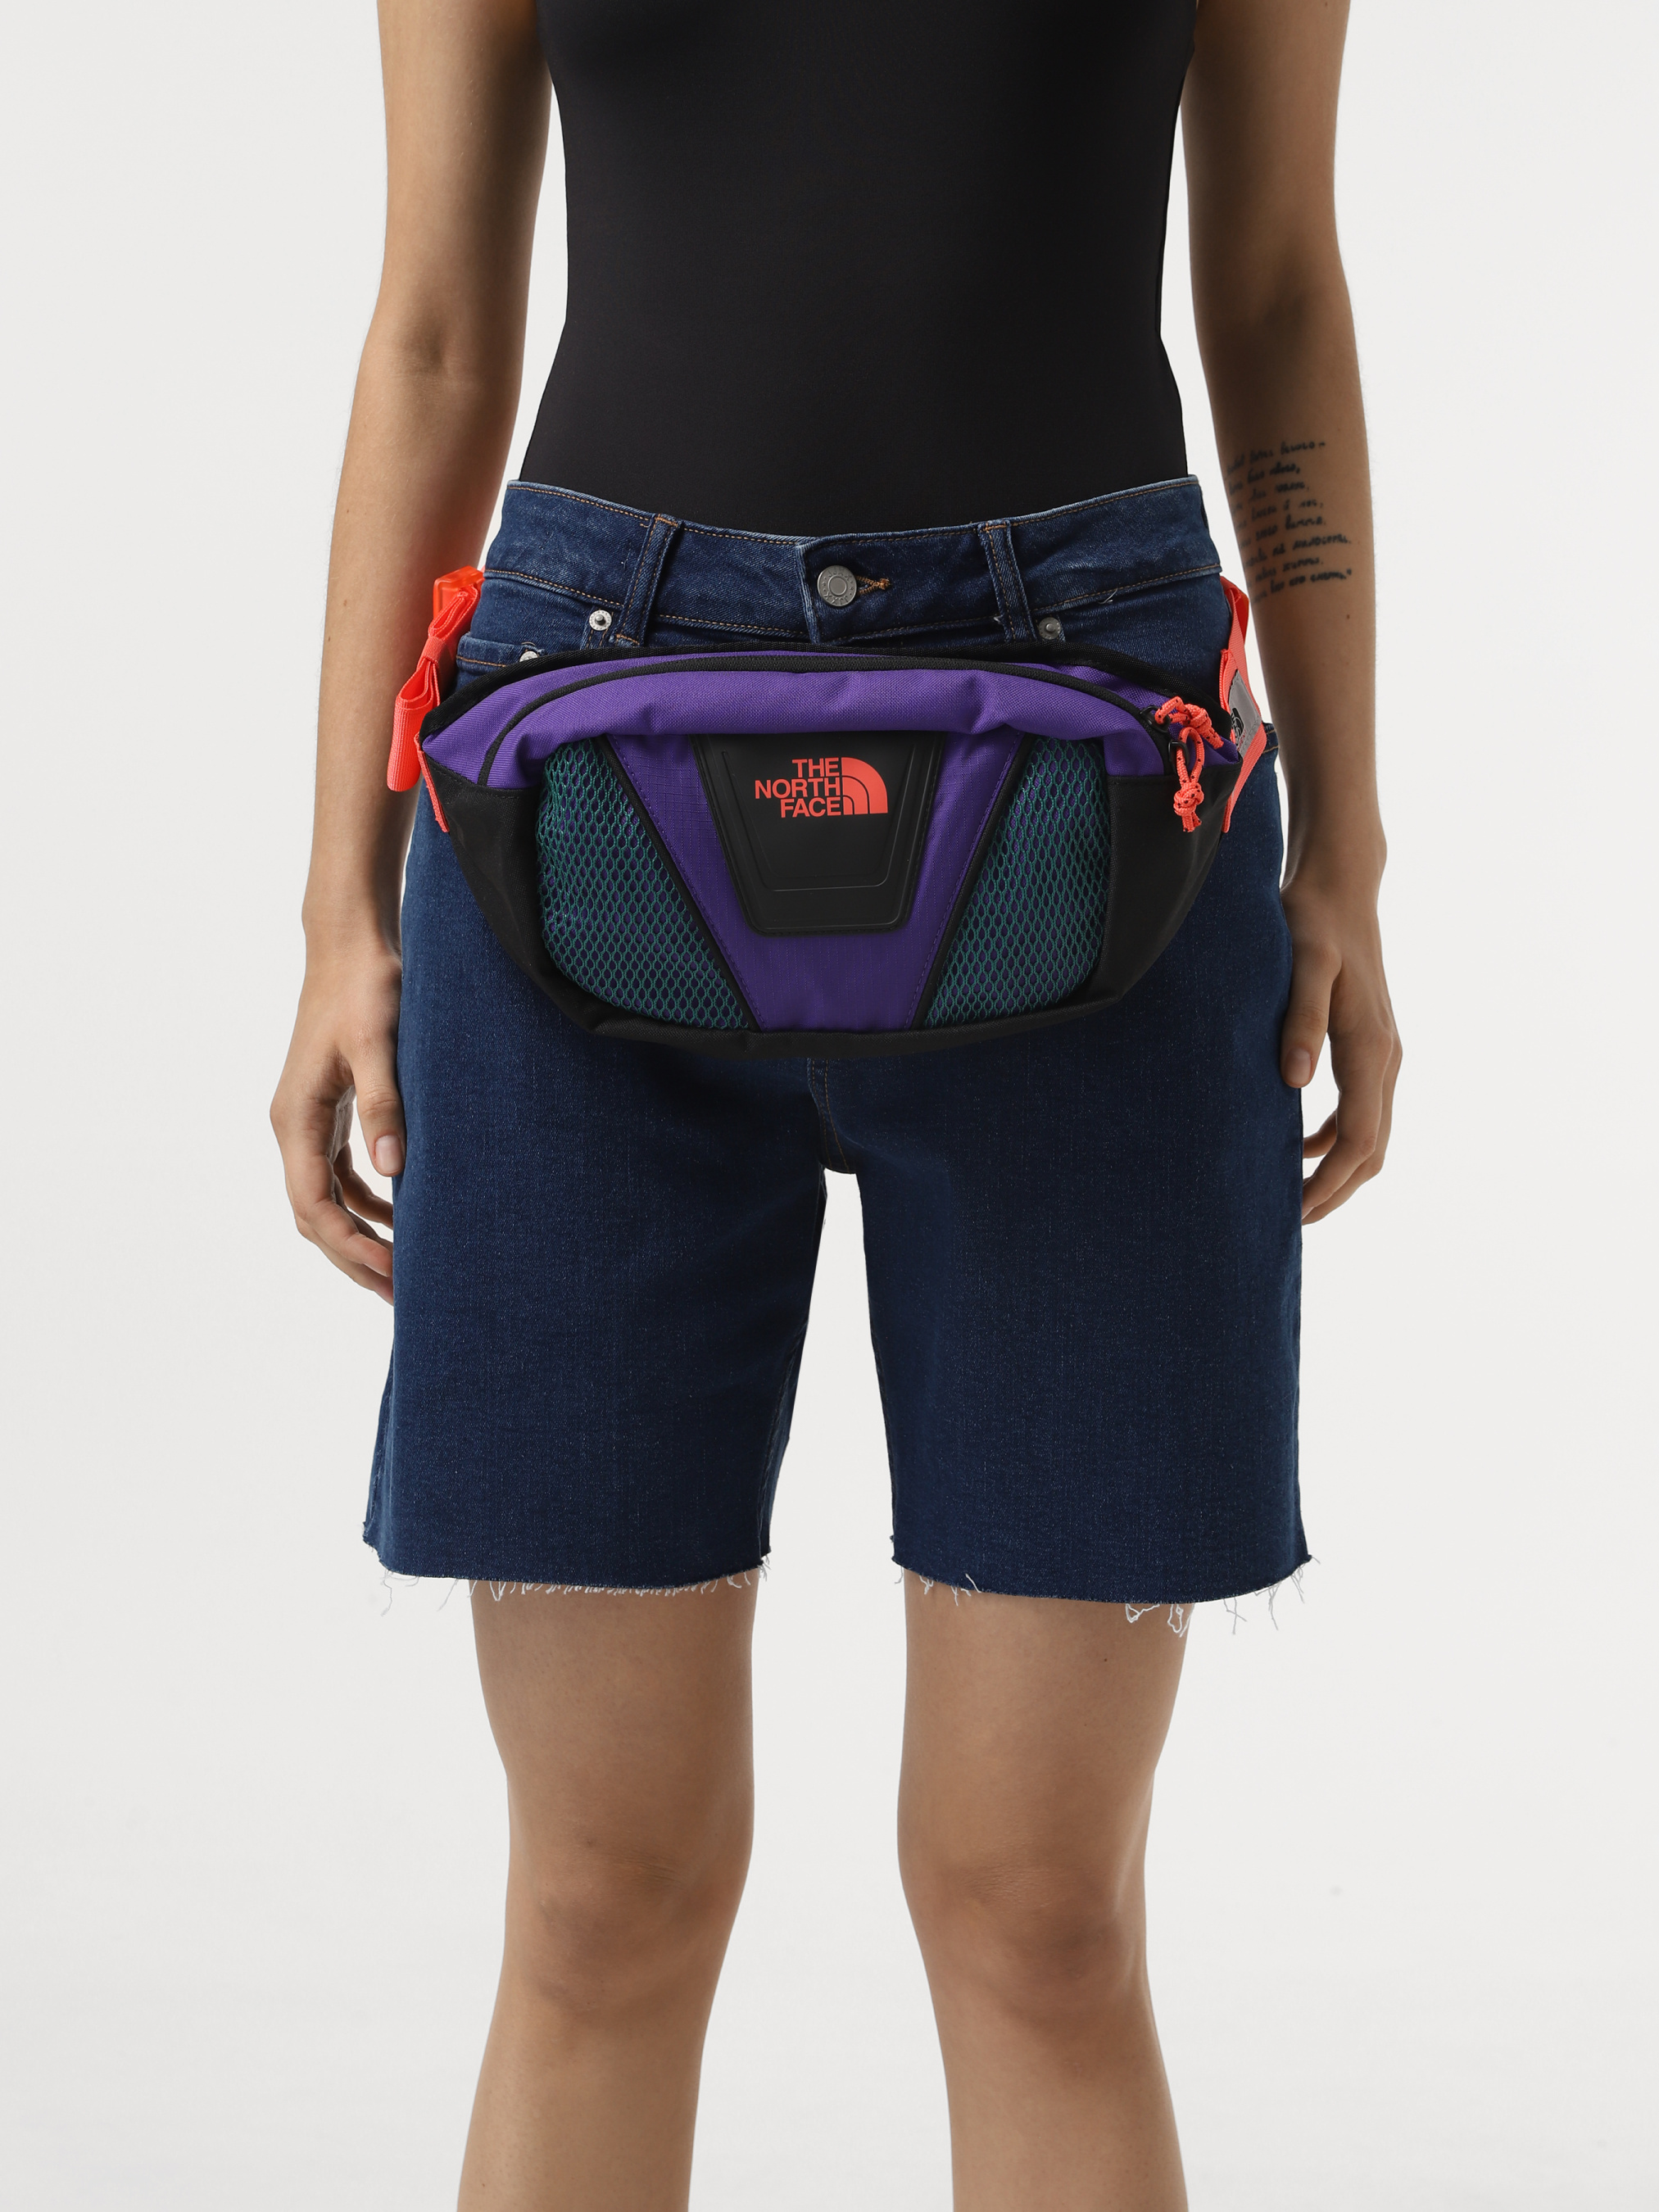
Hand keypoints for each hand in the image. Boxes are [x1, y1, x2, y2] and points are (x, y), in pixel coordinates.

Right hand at [271, 942, 405, 1299]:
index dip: (349, 1249)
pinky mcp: (330, 1109)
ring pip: (327, 1200)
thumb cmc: (366, 987)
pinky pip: (340, 1175)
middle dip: (355, 1259)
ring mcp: (308, 1120)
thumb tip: (394, 1169)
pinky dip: (367, 1203)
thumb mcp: (378, 1044)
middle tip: (404, 1296)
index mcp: (296, 1119)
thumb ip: (385, 1104)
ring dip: (361, 1237)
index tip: (392, 1273)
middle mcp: (293, 1126)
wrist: (352, 944)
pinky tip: (402, 1217)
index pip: (313, 1207)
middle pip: (315, 1216)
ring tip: (406, 1270)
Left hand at [1279, 864, 1401, 1224]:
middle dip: (1335, 1191)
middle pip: (1370, 1150)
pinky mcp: (1369, 1045)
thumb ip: (1301, 1020)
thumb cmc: (1313, 921)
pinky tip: (1298, 1146)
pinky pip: (1360, 1111)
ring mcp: (1382, 1053)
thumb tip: (1295, 1083)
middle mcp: (1385, 1058)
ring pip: (1370, 1134)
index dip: (1329, 1184)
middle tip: (1289, 1223)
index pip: (1358, 1140)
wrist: (1341, 886)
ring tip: (1291, 1194)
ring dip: (1337, 1170)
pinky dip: (1335, 1139)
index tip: (1294, 1214)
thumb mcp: (1303, 965)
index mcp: (1370, 1049)